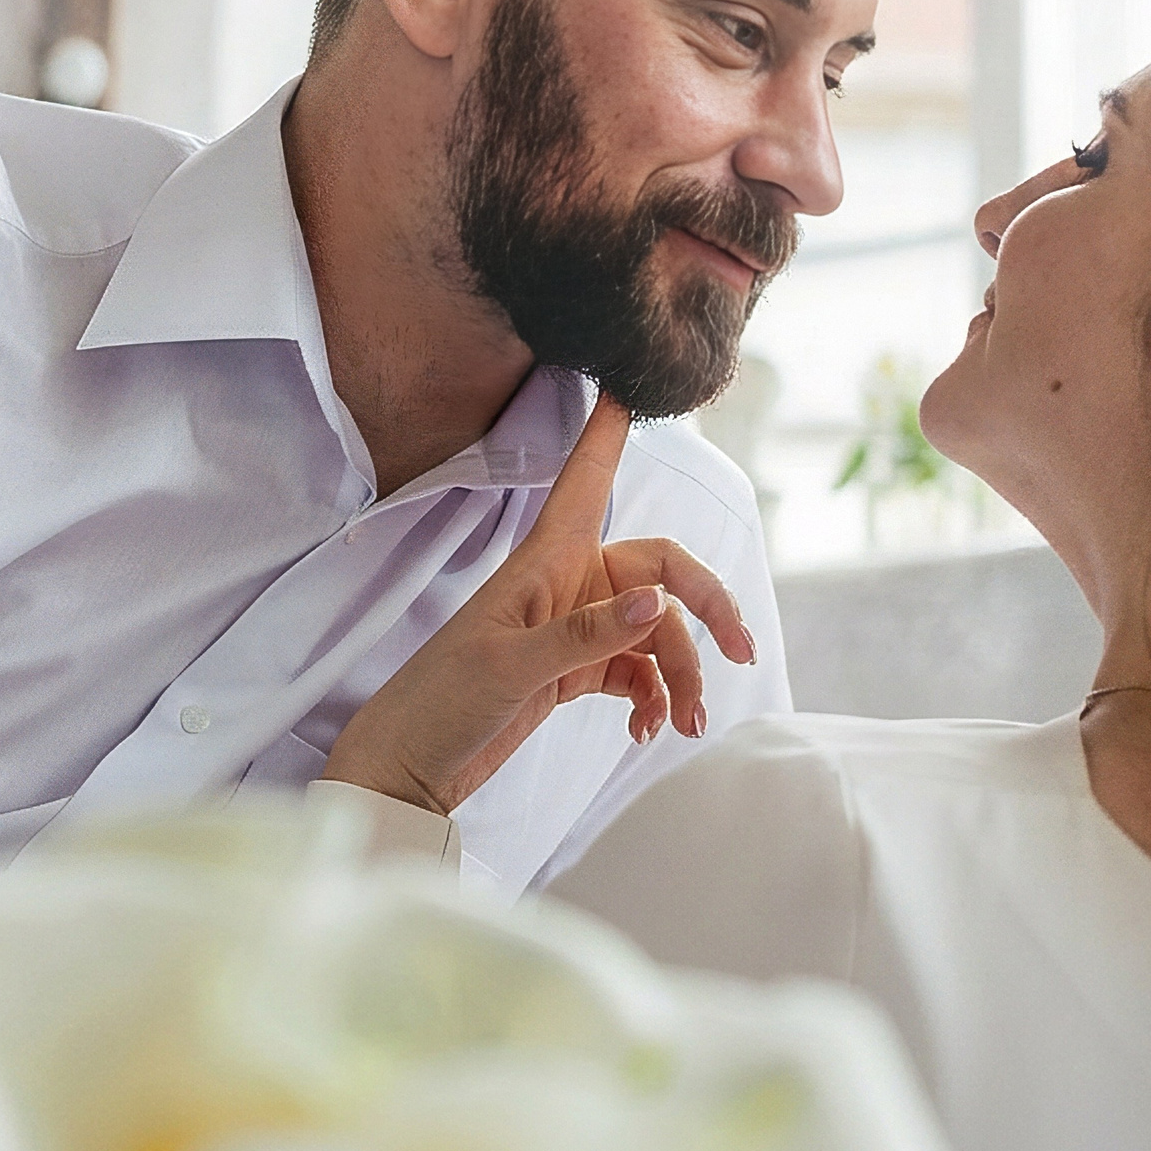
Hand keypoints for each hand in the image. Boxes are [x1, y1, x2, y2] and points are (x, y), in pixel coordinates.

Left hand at [320, 395, 757, 815]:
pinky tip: (648, 731)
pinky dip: (654, 699)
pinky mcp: (575, 671)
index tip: (628, 383)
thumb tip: (658, 604)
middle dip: (707, 609)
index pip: (588, 478)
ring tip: (686, 725)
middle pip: (661, 571)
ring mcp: (575, 629)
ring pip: (657, 632)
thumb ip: (585, 635)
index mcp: (546, 561)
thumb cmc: (442, 702)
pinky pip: (638, 672)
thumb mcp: (509, 666)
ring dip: (684, 675)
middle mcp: (568, 585)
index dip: (609, 431)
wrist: (408, 768)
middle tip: (742, 652)